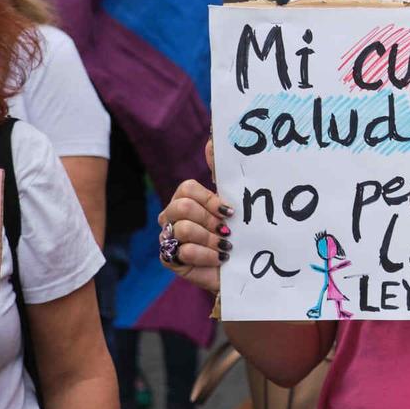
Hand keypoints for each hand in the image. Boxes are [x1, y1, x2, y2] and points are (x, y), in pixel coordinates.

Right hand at [157, 143, 231, 294]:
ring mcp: (168, 237)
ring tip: (225, 247)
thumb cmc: (238, 233)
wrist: (242, 268)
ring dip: (211, 239)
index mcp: (186, 199)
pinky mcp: (169, 259)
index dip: (209, 199)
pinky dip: (207, 256)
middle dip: (209, 220)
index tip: (229, 211)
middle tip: (227, 230)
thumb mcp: (235, 204)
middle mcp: (172, 216)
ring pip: (183, 229)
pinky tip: (218, 259)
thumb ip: (221, 174)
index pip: (187, 188)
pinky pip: (183, 252)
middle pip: (182, 207)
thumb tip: (211, 140)